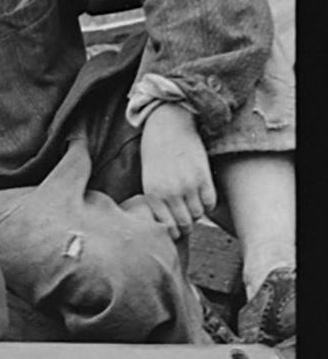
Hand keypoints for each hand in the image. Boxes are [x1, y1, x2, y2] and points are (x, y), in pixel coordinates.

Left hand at [136, 102, 215, 239]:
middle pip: (185, 224)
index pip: (167, 227)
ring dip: (197, 213)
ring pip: (199, 214)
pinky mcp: (203, 177)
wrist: (168, 126)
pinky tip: (202, 196)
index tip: (175, 230)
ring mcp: (188, 185)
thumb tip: (167, 222)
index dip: (173, 232)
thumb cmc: (154, 151)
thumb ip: (156, 199)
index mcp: (152, 194)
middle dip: (186, 225)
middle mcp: (170, 193)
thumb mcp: (147, 177)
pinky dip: (208, 204)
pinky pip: (210, 202)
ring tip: (192, 205)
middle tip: (186, 221)